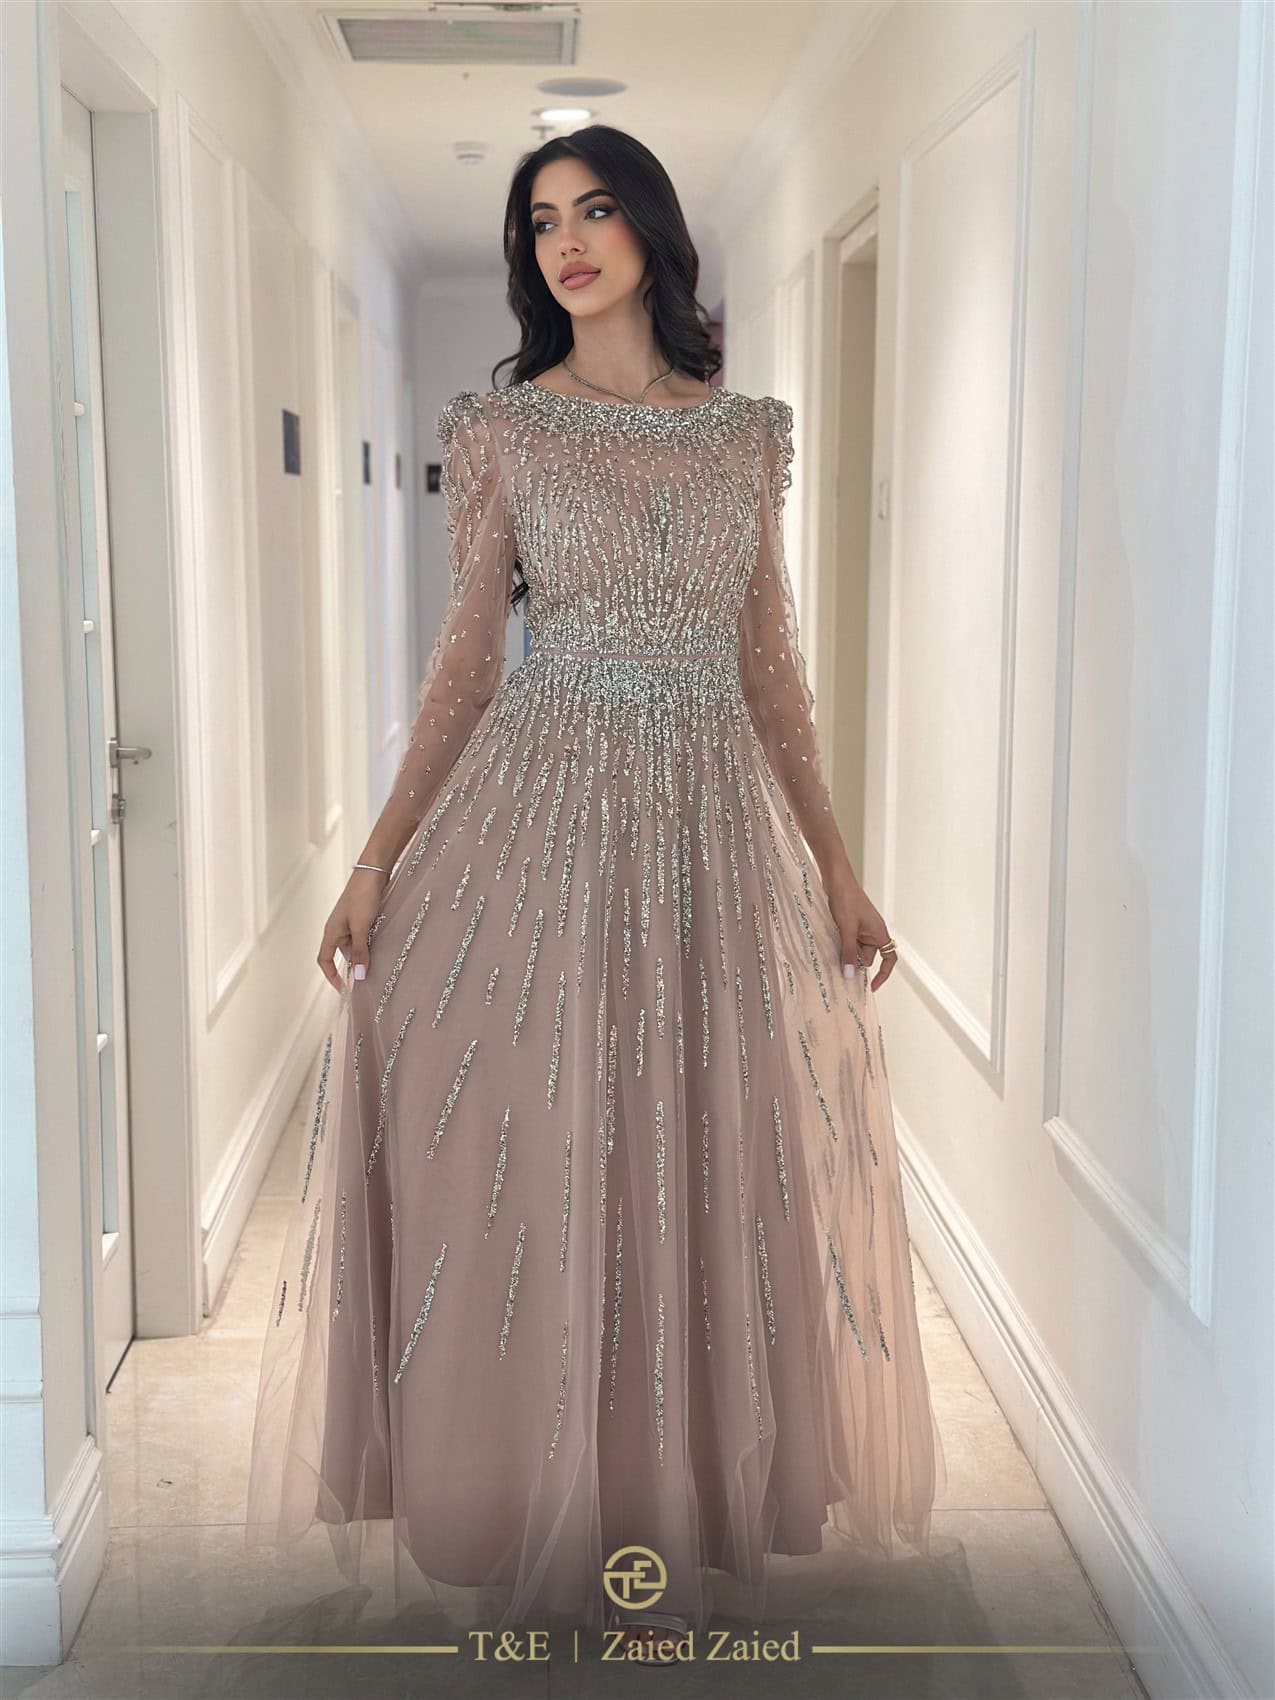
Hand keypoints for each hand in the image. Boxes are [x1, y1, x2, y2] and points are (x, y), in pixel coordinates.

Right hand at [317, 868, 388, 990]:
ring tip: (377, 969)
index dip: (331, 976)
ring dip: (364, 956)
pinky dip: (372, 945)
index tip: (343, 989)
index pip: (325, 959)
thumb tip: (358, 975)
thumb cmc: (362, 895)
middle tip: (366, 982)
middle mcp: (339, 929)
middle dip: (352, 968)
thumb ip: (360, 951)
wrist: (374, 871)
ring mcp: (351, 923)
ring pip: (356, 946)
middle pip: (342, 955)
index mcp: (331, 931)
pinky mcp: (364, 917)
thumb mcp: (361, 927)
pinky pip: (365, 937)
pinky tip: (383, 950)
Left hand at [825, 869, 897, 992]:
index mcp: (879, 933)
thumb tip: (850, 975)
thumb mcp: (847, 929)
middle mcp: (872, 932)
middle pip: (866, 957)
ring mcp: (860, 929)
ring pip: (854, 950)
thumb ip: (848, 952)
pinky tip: (829, 948)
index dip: (882, 974)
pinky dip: (839, 947)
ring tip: (831, 955)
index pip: (889, 959)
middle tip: (839, 970)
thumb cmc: (846, 899)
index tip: (871, 987)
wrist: (835, 879)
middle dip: (854, 964)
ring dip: (844, 954)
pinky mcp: (848, 925)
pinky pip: (846, 942)